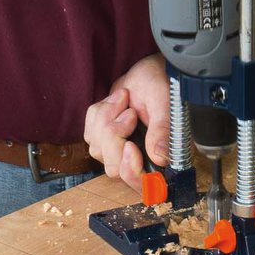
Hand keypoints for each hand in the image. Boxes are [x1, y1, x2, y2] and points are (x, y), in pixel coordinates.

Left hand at [83, 54, 168, 190]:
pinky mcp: (104, 138)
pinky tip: (116, 101)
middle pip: (114, 168)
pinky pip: (90, 132)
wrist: (148, 71)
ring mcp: (119, 149)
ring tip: (125, 101)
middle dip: (115, 138)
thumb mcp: (164, 102)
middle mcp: (140, 157)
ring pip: (98, 149)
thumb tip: (161, 157)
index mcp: (161, 155)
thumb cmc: (161, 83)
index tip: (130, 147)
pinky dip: (99, 113)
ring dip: (107, 120)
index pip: (142, 183)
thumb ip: (162, 130)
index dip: (132, 171)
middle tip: (130, 113)